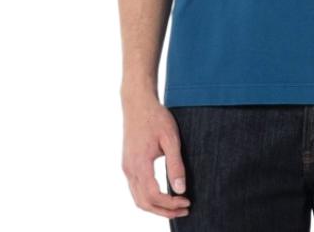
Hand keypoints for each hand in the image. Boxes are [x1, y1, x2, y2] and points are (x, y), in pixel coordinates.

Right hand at [121, 93, 190, 219]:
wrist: (138, 103)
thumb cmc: (156, 117)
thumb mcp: (171, 138)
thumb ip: (175, 164)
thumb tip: (180, 189)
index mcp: (140, 164)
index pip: (154, 196)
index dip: (170, 203)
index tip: (186, 202)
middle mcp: (129, 169)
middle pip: (143, 203)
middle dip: (164, 211)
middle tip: (184, 209)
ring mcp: (126, 167)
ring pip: (137, 198)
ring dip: (155, 207)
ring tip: (175, 206)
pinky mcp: (127, 164)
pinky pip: (135, 189)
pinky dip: (148, 198)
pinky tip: (163, 195)